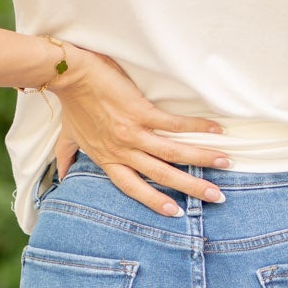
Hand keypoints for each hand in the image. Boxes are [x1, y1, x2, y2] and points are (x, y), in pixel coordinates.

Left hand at [50, 46, 230, 214]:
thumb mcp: (69, 135)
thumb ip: (68, 156)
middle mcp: (123, 150)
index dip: (155, 201)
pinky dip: (196, 127)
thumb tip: (62, 176)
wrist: (70, 75)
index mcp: (108, 158)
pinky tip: (216, 130)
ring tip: (225, 164)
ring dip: (201, 159)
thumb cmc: (72, 102)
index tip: (176, 213)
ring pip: (172, 153)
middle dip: (191, 187)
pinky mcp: (140, 111)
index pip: (133, 187)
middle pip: (161, 175)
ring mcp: (132, 132)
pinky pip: (173, 124)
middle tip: (216, 196)